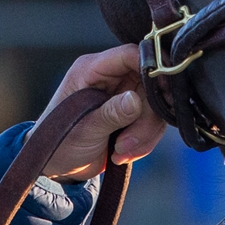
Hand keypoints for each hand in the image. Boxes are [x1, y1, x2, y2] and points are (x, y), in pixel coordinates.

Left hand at [37, 44, 168, 182]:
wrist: (59, 168)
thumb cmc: (60, 142)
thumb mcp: (84, 128)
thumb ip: (110, 114)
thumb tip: (134, 100)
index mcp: (92, 69)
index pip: (130, 55)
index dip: (151, 68)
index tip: (164, 91)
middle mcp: (110, 78)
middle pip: (149, 84)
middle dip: (145, 118)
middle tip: (128, 142)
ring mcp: (123, 96)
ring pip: (155, 106)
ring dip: (144, 134)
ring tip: (120, 151)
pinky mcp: (132, 115)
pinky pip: (153, 122)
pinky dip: (144, 142)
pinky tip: (122, 154)